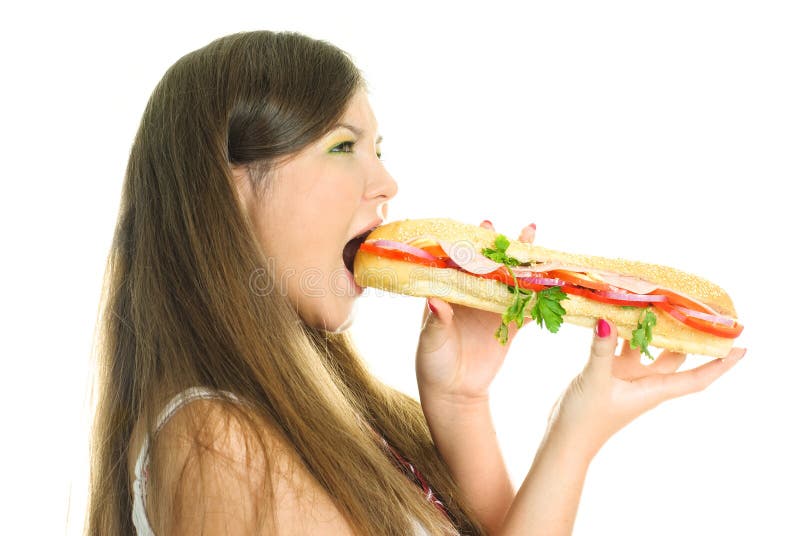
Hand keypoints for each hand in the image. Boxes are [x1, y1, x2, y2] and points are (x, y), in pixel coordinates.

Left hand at [415, 220, 535, 403]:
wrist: (453, 393)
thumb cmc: (433, 364)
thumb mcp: (431, 341)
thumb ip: (437, 321)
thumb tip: (434, 300)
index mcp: (451, 293)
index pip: (463, 262)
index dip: (476, 243)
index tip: (487, 227)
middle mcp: (472, 297)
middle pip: (493, 266)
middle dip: (508, 247)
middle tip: (526, 230)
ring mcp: (492, 310)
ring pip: (513, 282)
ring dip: (527, 265)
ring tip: (540, 245)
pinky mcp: (508, 328)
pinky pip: (527, 310)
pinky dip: (541, 299)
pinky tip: (556, 285)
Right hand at [546, 318, 745, 459]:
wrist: (566, 439)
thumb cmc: (587, 420)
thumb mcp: (596, 382)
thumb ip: (602, 351)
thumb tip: (607, 321)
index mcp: (653, 389)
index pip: (697, 377)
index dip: (720, 364)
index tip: (741, 349)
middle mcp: (645, 381)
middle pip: (676, 356)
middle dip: (687, 336)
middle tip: (696, 311)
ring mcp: (628, 377)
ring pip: (648, 348)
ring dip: (651, 328)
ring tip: (656, 301)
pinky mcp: (610, 374)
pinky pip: (622, 347)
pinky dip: (621, 332)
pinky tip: (614, 314)